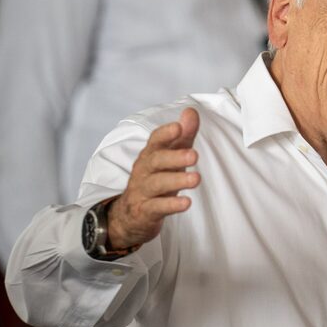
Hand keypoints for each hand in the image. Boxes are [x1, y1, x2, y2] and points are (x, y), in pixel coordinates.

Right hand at [107, 108, 200, 249]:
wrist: (130, 215)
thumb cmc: (156, 178)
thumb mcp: (170, 156)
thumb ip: (183, 136)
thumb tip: (191, 111)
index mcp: (151, 154)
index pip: (155, 140)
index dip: (166, 134)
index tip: (179, 127)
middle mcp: (144, 171)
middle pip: (156, 161)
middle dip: (174, 157)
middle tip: (194, 155)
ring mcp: (143, 191)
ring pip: (157, 184)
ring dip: (177, 181)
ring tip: (196, 179)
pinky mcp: (146, 211)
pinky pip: (157, 207)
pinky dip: (171, 205)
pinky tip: (186, 202)